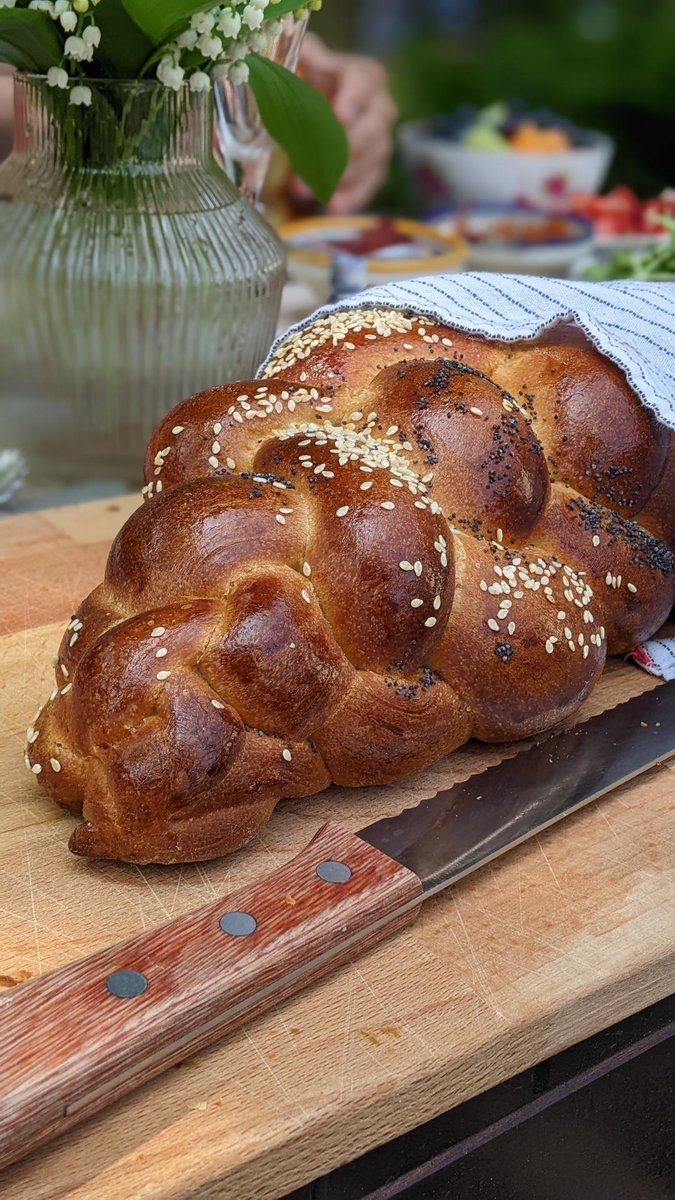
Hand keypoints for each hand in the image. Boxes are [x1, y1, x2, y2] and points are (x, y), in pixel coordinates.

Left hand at [289, 33, 397, 214]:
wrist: (321, 108)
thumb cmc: (311, 81)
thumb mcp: (306, 62)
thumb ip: (308, 57)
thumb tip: (306, 55)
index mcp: (366, 76)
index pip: (363, 84)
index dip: (352, 99)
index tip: (340, 116)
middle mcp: (381, 107)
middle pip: (369, 130)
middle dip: (337, 150)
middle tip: (307, 165)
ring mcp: (382, 140)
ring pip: (370, 160)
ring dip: (338, 177)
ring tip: (304, 190)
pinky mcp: (377, 168)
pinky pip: (370, 184)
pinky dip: (352, 197)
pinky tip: (333, 207)